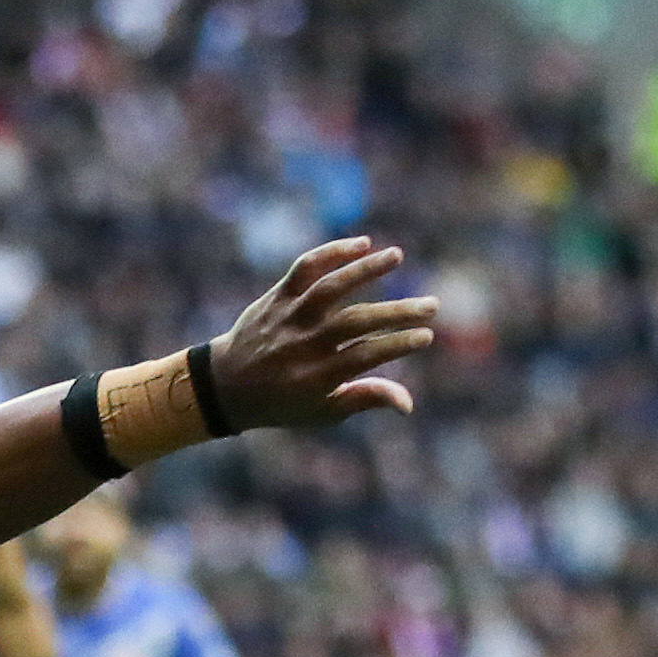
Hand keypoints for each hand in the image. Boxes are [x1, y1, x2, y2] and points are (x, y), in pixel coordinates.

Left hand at [206, 239, 435, 429]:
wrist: (224, 386)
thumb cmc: (283, 403)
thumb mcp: (322, 412)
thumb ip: (364, 400)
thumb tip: (408, 403)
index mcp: (315, 377)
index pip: (364, 357)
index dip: (397, 345)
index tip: (426, 336)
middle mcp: (302, 345)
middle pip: (355, 322)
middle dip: (397, 313)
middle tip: (432, 305)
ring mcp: (288, 318)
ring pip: (328, 288)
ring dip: (363, 270)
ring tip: (396, 255)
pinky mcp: (276, 298)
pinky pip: (304, 270)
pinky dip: (330, 253)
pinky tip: (362, 244)